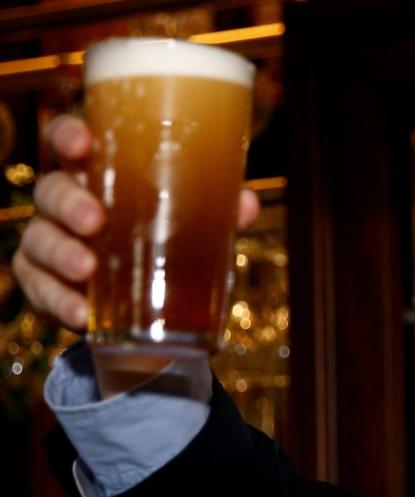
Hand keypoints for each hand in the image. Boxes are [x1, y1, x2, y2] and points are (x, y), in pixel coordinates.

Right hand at [11, 115, 260, 330]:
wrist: (150, 311)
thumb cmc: (167, 244)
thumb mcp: (196, 226)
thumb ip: (217, 211)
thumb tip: (245, 203)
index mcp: (100, 175)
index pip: (69, 142)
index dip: (67, 135)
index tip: (81, 144)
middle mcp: (68, 203)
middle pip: (51, 190)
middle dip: (68, 202)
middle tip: (94, 221)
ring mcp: (51, 243)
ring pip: (39, 239)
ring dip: (61, 253)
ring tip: (87, 269)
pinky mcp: (45, 285)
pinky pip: (39, 289)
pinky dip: (58, 301)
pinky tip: (81, 313)